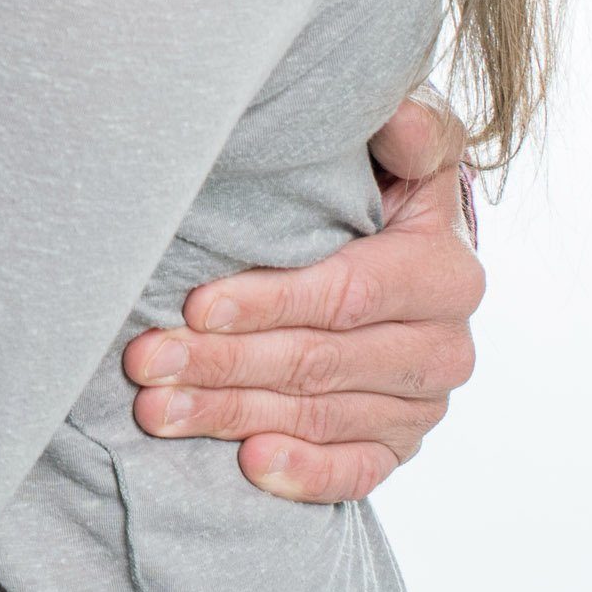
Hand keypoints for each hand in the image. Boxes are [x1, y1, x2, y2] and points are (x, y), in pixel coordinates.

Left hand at [123, 95, 482, 503]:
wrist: (399, 244)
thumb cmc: (378, 181)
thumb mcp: (401, 147)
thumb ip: (410, 131)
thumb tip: (399, 119)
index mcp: (445, 270)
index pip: (345, 295)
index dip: (269, 301)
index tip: (196, 304)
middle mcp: (444, 345)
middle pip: (318, 362)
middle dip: (224, 363)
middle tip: (146, 363)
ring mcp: (424, 402)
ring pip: (318, 416)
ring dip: (233, 414)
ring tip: (157, 409)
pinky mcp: (401, 441)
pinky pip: (357, 470)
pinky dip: (305, 472)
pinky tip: (250, 465)